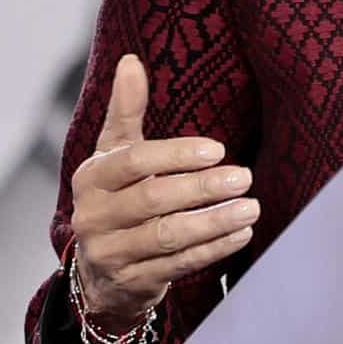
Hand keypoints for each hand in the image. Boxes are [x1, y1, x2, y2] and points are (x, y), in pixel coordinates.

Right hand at [69, 53, 258, 329]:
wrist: (101, 270)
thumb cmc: (116, 195)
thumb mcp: (115, 153)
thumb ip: (125, 110)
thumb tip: (130, 60)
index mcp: (91, 178)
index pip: (134, 161)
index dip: (176, 155)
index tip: (218, 150)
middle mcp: (94, 216)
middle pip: (153, 200)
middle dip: (202, 188)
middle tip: (245, 177)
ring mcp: (110, 254)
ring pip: (168, 237)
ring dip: (214, 222)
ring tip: (251, 208)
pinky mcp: (132, 283)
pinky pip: (178, 266)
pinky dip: (212, 250)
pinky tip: (241, 234)